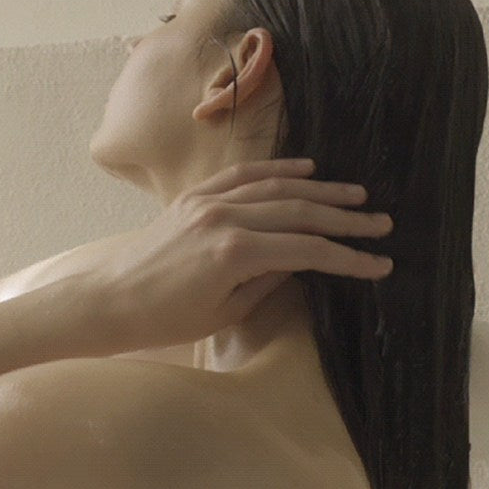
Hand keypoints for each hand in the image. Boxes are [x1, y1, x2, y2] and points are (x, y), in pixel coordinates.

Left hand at [96, 158, 394, 346]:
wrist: (108, 301)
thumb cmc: (164, 319)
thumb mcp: (224, 312)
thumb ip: (268, 281)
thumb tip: (299, 261)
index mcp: (236, 252)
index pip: (309, 250)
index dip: (349, 257)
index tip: (379, 263)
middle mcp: (226, 217)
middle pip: (301, 212)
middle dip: (346, 219)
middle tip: (380, 222)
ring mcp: (210, 200)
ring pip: (278, 187)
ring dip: (321, 190)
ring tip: (356, 196)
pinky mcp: (196, 195)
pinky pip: (245, 175)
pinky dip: (278, 169)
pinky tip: (306, 169)